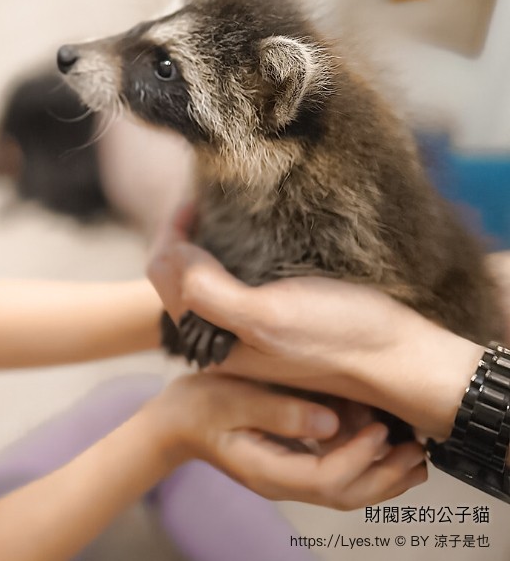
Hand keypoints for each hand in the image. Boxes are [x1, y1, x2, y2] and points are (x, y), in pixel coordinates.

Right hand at [142, 373, 426, 508]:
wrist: (174, 421)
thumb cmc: (197, 405)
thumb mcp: (231, 399)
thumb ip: (278, 411)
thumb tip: (330, 423)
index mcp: (266, 470)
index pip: (324, 479)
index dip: (358, 458)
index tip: (379, 429)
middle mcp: (282, 482)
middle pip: (344, 495)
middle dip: (385, 476)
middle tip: (416, 449)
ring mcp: (288, 476)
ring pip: (346, 491)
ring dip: (384, 476)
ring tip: (415, 454)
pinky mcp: (293, 463)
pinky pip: (338, 476)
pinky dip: (367, 466)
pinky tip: (384, 447)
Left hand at [146, 219, 483, 438]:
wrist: (397, 359)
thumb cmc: (337, 336)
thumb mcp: (268, 317)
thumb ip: (211, 296)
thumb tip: (175, 257)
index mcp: (210, 342)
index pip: (163, 276)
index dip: (171, 235)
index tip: (193, 201)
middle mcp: (220, 341)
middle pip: (174, 281)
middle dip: (178, 240)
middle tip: (198, 202)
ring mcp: (244, 334)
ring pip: (198, 284)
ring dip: (196, 250)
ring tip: (212, 216)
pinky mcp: (269, 325)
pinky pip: (227, 289)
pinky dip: (221, 261)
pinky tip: (240, 244)